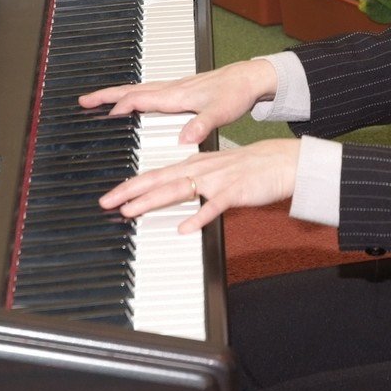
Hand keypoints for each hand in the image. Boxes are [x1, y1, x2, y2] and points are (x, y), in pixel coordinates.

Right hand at [79, 58, 277, 145]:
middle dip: (106, 94)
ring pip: (138, 88)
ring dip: (116, 93)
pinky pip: (148, 90)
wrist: (249, 79)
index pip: (139, 99)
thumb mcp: (220, 114)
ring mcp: (175, 88)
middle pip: (131, 89)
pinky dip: (133, 95)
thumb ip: (201, 126)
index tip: (103, 117)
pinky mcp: (181, 89)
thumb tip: (183, 138)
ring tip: (99, 100)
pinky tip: (133, 101)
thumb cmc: (235, 93)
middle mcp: (172, 89)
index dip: (120, 107)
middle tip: (83, 100)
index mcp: (176, 96)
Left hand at [99, 138, 301, 233]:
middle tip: (107, 202)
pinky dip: (199, 216)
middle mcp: (201, 169)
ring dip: (153, 200)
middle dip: (131, 191)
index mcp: (195, 165)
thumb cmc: (250, 168)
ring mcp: (217, 180)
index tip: (111, 196)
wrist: (282, 161)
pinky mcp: (235, 192)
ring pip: (179, 190)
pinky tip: (185, 228)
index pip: (156, 174)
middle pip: (160, 180)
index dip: (132, 185)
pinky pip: (214, 206)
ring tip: (131, 211)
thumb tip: (174, 190)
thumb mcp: (216, 171)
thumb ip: (194, 181)